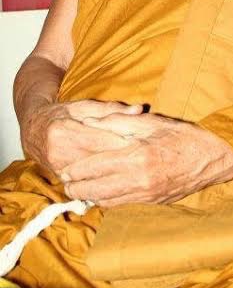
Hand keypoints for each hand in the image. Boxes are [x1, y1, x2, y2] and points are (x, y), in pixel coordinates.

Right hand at [22, 99, 142, 173]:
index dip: (123, 142)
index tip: (144, 142)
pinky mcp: (61, 179)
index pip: (100, 140)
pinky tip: (120, 175)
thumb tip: (139, 109)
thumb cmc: (62, 114)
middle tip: (145, 156)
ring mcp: (58, 169)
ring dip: (114, 170)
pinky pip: (87, 181)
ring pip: (94, 173)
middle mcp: (58, 153)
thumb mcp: (84, 106)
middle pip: (98, 159)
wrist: (34, 130)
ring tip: (136, 166)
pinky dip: (103, 177)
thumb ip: (112, 109)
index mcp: (63, 131)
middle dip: (122, 157)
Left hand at [61, 113, 232, 206]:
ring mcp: (147, 196)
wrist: (215, 157)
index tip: (64, 169)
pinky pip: (122, 206)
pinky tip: (101, 194)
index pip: (97, 167)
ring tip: (78, 189)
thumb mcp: (152, 122)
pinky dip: (107, 201)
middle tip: (66, 182)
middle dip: (78, 187)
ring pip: (107, 202)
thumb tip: (92, 122)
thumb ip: (119, 122)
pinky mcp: (153, 203)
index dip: (77, 169)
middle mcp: (140, 181)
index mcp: (138, 158)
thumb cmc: (184, 135)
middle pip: (97, 190)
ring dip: (90, 197)